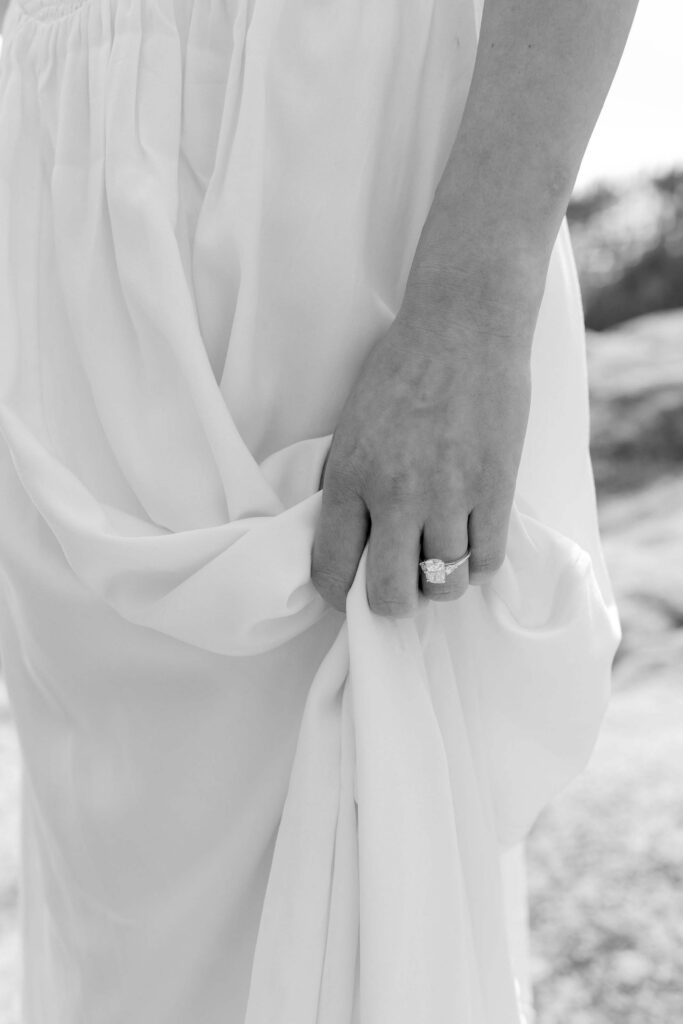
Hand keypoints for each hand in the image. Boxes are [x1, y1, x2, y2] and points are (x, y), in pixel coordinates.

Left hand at [311, 257, 542, 616]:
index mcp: (349, 477)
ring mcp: (449, 495)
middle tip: (401, 587)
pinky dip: (478, 565)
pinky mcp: (495, 489)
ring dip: (440, 582)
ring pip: (443, 584)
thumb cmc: (402, 368)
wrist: (463, 326)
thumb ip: (349, 486)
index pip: (330, 570)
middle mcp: (395, 495)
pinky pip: (486, 561)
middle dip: (392, 604)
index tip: (350, 591)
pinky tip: (471, 544)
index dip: (337, 596)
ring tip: (440, 557)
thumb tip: (352, 542)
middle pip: (389, 597)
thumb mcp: (352, 426)